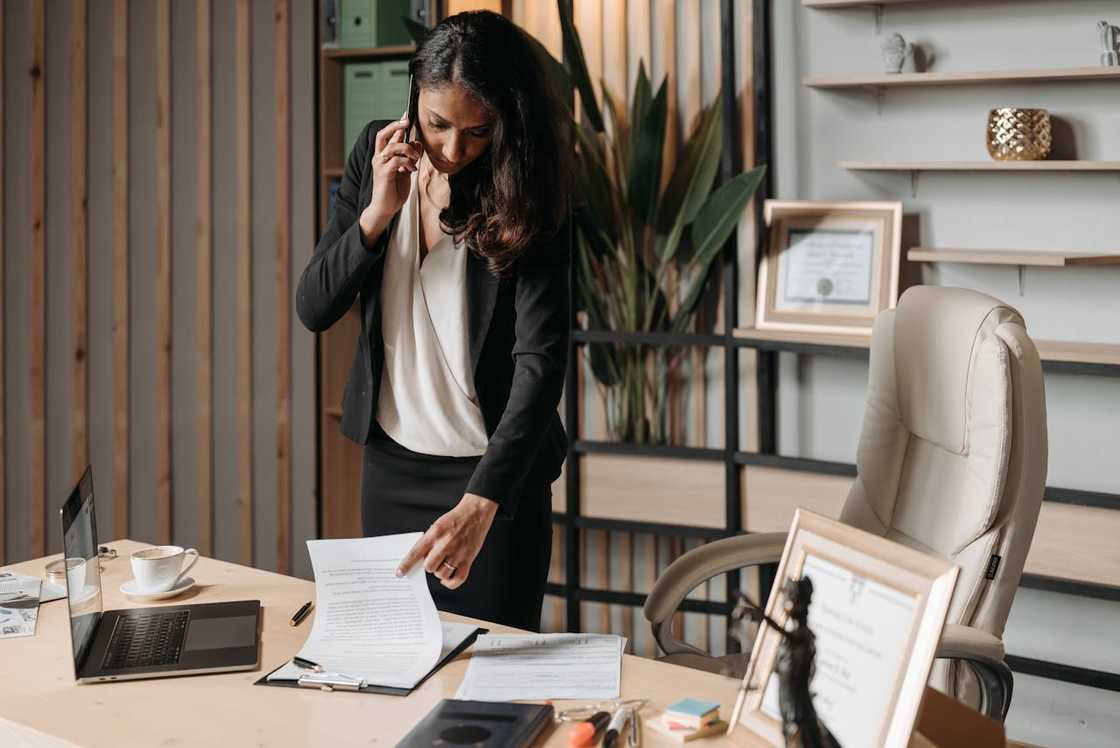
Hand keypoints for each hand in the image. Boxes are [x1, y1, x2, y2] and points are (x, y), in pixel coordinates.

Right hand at [360, 118, 422, 236]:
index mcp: (383, 156)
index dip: (397, 124)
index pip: (388, 135)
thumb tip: (418, 143)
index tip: (407, 115)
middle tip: (408, 122)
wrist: (385, 208)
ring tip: (415, 158)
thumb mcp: (406, 170)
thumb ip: (410, 157)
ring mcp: (380, 165)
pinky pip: (397, 161)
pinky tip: (411, 169)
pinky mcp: (384, 174)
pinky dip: (407, 162)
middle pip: (383, 135)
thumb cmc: (394, 190)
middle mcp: (379, 158)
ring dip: (408, 149)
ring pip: (393, 147)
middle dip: (396, 126)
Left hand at [396, 493, 498, 588]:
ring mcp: (458, 553)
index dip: (406, 565)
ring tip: (443, 565)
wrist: (476, 513)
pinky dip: (450, 583)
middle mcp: (446, 544)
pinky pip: (458, 579)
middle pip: (429, 566)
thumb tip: (420, 559)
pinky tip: (447, 579)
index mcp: (435, 534)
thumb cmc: (455, 519)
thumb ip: (429, 541)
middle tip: (433, 560)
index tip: (399, 573)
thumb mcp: (437, 526)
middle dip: (429, 566)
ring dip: (440, 572)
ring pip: (442, 573)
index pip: (416, 553)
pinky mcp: (468, 559)